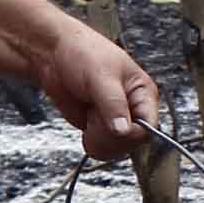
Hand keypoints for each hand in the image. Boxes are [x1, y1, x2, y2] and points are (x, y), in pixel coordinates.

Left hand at [43, 28, 162, 158]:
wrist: (54, 55)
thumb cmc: (82, 53)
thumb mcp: (100, 77)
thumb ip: (113, 104)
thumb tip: (123, 130)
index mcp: (143, 93)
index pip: (149, 126)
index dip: (131, 133)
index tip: (111, 127)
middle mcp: (133, 109)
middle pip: (133, 142)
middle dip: (110, 135)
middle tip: (94, 115)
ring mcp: (115, 120)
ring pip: (118, 149)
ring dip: (100, 140)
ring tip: (90, 115)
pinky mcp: (99, 128)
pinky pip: (103, 149)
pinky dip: (92, 143)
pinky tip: (86, 125)